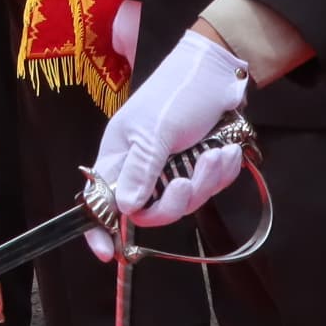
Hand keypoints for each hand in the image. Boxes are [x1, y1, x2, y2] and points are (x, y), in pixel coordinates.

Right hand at [86, 25, 252, 251]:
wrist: (219, 73)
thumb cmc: (176, 92)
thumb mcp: (155, 131)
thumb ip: (140, 171)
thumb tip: (125, 209)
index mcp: (119, 156)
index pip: (100, 200)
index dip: (100, 228)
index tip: (106, 251)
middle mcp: (142, 168)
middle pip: (150, 211)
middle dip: (175, 201)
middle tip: (188, 181)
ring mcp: (171, 169)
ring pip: (185, 202)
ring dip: (206, 180)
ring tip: (217, 153)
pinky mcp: (198, 168)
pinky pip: (208, 189)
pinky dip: (220, 172)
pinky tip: (225, 150)